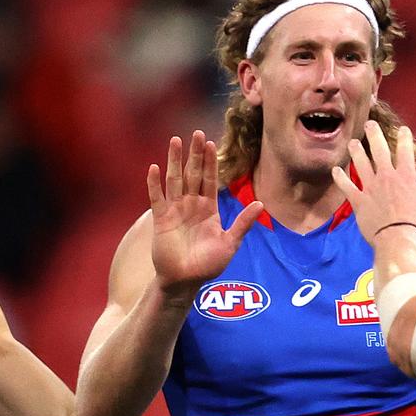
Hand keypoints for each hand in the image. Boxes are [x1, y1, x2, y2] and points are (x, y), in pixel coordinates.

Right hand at [147, 131, 262, 295]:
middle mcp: (191, 205)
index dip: (211, 161)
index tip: (211, 142)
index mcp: (208, 208)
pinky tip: (154, 168)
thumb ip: (243, 222)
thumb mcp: (230, 243)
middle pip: (193, 173)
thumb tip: (260, 203)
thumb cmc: (208, 265)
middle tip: (195, 133)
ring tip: (174, 141)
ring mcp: (175, 211)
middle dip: (194, 154)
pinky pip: (157, 198)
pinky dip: (155, 184)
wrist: (185, 282)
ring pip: (175, 180)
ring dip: (174, 161)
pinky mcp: (161, 220)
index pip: (210, 179)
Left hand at [331, 121, 415, 240]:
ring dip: (356, 151)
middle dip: (373, 134)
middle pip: (378, 150)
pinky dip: (340, 178)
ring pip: (360, 163)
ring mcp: (370, 188)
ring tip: (353, 142)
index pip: (405, 150)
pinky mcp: (358, 201)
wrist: (398, 240)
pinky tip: (336, 170)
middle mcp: (386, 177)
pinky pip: (346, 186)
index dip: (404, 137)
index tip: (403, 130)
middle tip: (369, 124)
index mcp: (406, 177)